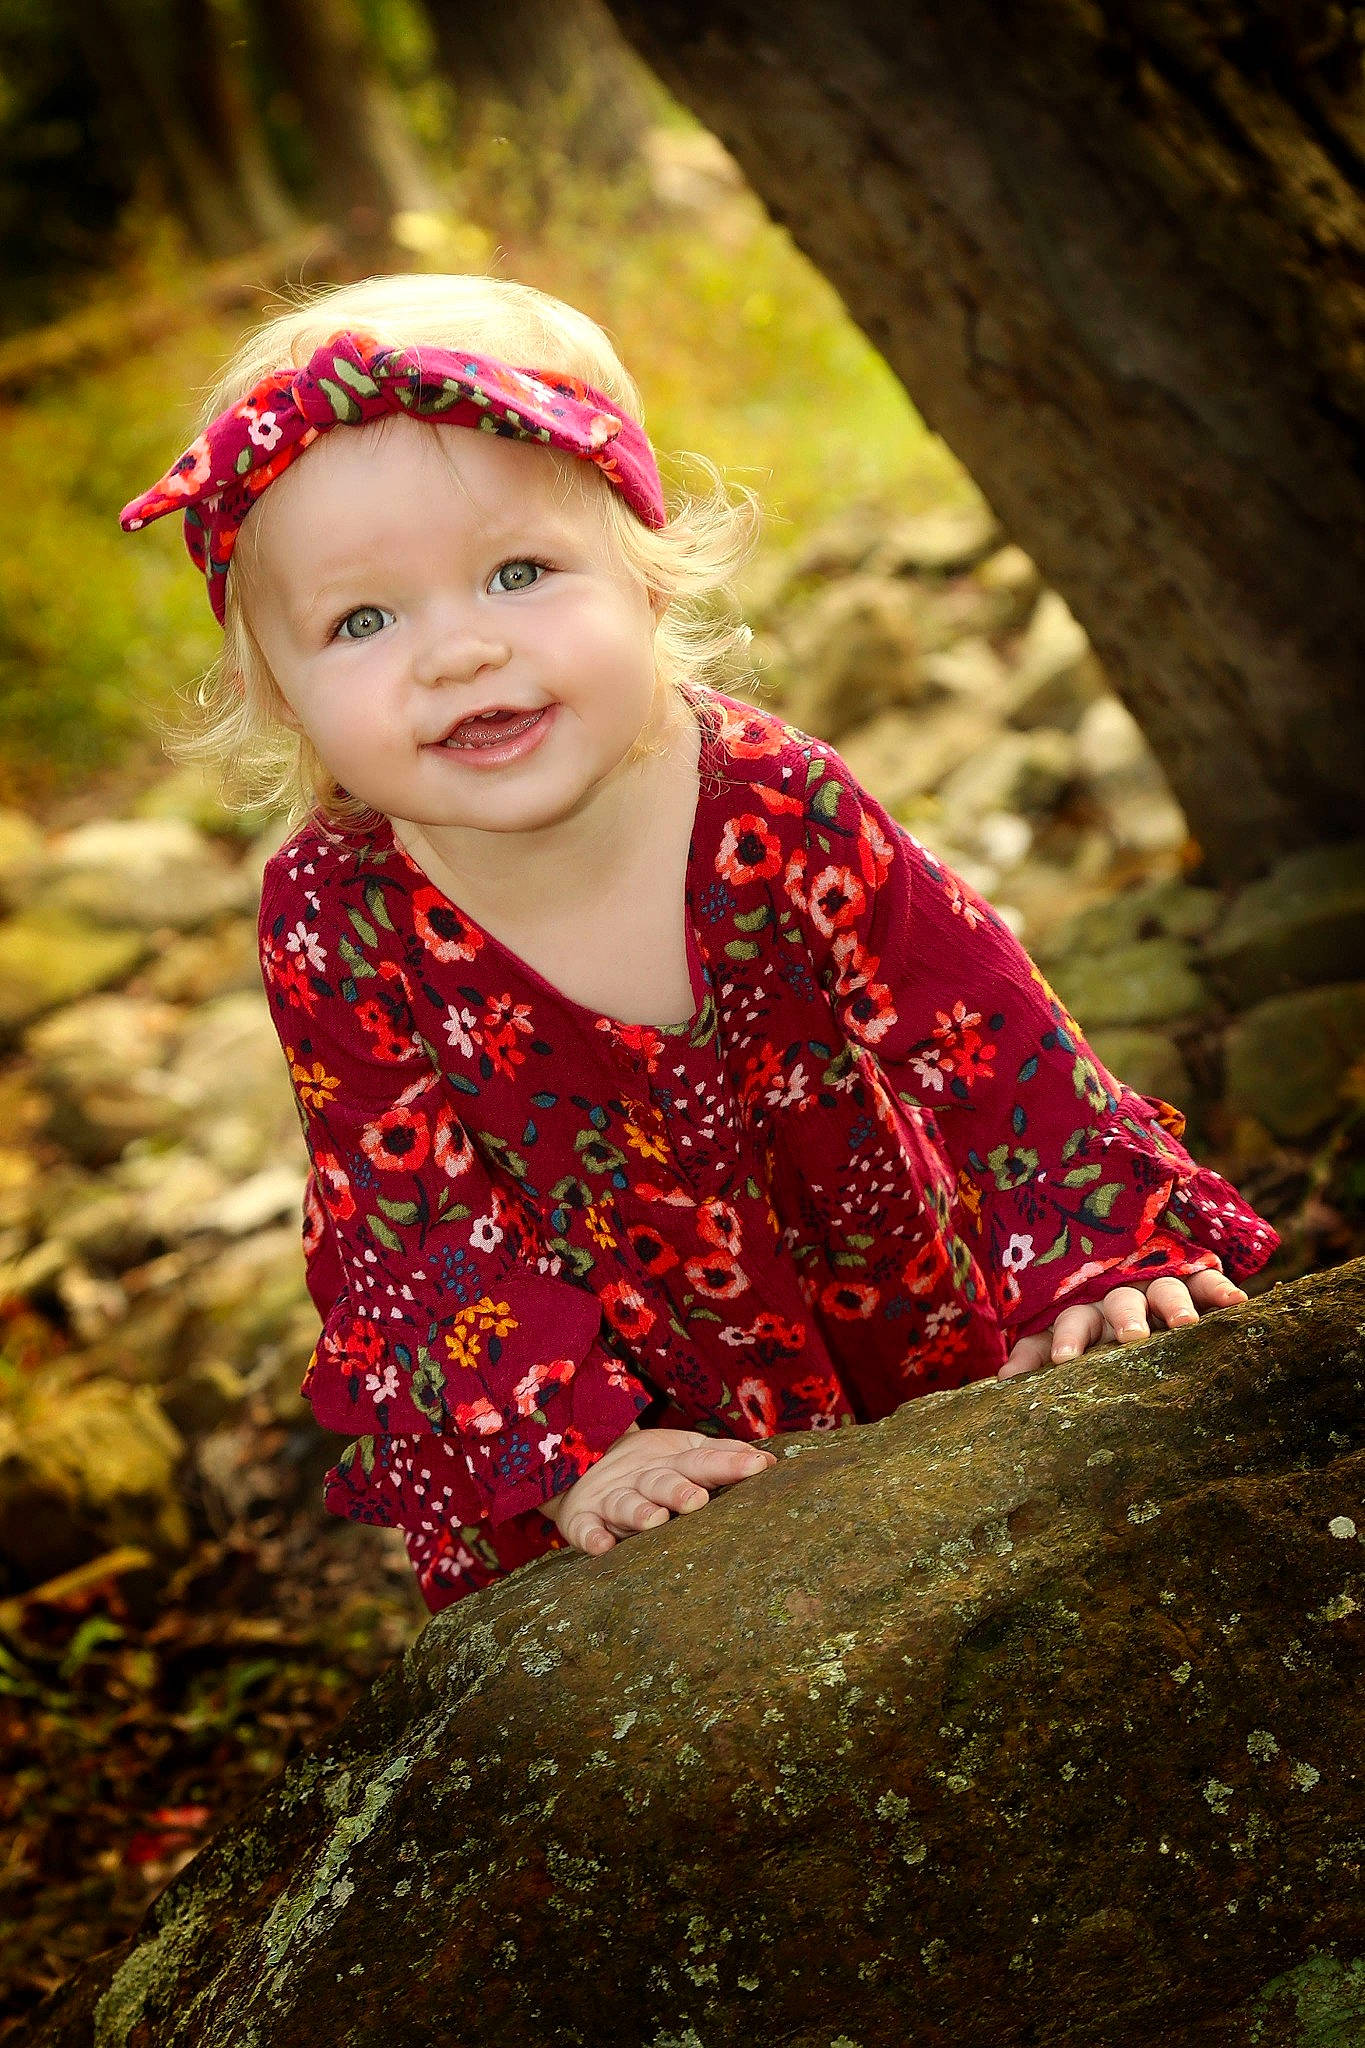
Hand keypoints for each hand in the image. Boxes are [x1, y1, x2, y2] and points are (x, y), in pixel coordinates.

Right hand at [541, 1424, 776, 1555]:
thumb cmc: (654, 1469)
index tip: (759, 1466)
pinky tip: (601, 1547)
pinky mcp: (583, 1518)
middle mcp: (643, 1478)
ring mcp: (612, 1498)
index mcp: (672, 1462)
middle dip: (678, 1489)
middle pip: (662, 1481)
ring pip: (626, 1503)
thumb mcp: (685, 1455)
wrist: (585, 1472)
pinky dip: (590, 1537)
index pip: (703, 1460)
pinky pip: (584, 1529)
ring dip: (638, 1511)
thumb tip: (772, 1462)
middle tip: (697, 1500)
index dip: (729, 1463)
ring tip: (654, 1520)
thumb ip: (723, 1456)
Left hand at [998, 1267, 1247, 1379]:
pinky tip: (1236, 1303)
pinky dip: (1219, 1288)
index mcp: (1087, 1312)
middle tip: (1131, 1338)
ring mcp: (1158, 1287)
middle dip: (1125, 1318)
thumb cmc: (1094, 1324)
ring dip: (1174, 1305)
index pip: (1073, 1322)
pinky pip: (1205, 1280)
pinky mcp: (1192, 1281)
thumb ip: (1036, 1354)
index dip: (1068, 1339)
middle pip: (1121, 1303)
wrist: (1129, 1274)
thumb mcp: (1062, 1336)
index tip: (1065, 1361)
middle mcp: (1122, 1296)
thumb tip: (1003, 1382)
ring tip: (1186, 1326)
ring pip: (1165, 1290)